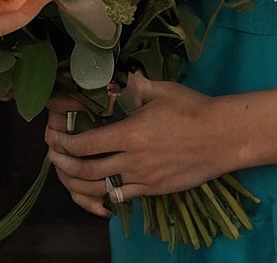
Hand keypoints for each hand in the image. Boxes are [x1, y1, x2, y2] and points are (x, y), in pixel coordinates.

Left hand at [43, 73, 232, 214]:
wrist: (223, 137)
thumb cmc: (193, 108)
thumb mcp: (163, 90)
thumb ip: (137, 86)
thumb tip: (123, 79)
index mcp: (130, 133)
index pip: (86, 144)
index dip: (64, 144)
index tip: (54, 139)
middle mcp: (132, 160)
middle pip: (86, 170)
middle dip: (63, 165)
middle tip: (54, 158)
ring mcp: (143, 179)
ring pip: (100, 188)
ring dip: (78, 184)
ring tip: (69, 176)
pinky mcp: (154, 190)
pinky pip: (122, 197)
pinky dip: (105, 196)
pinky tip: (99, 192)